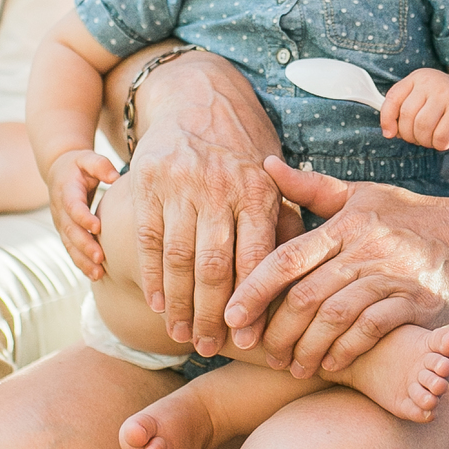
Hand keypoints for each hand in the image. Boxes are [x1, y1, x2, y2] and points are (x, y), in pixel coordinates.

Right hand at [47, 148, 116, 279]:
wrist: (58, 173)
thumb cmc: (79, 165)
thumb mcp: (87, 158)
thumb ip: (100, 165)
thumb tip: (114, 177)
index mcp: (66, 190)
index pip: (72, 206)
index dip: (82, 217)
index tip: (97, 227)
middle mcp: (60, 210)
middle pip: (70, 231)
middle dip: (84, 245)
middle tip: (100, 258)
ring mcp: (61, 224)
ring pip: (70, 245)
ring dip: (82, 260)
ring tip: (98, 274)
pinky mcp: (65, 233)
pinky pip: (71, 250)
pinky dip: (81, 264)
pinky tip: (95, 276)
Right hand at [103, 51, 286, 355]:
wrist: (198, 101)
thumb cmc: (244, 156)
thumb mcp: (273, 182)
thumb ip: (284, 227)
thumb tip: (300, 284)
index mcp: (259, 191)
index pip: (256, 259)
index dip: (252, 304)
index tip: (249, 341)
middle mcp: (220, 187)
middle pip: (215, 266)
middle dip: (213, 314)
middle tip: (211, 348)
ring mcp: (181, 185)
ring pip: (179, 258)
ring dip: (180, 304)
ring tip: (183, 334)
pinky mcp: (149, 183)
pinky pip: (149, 240)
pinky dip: (152, 276)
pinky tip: (158, 304)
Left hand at [222, 159, 448, 378]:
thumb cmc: (406, 215)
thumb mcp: (360, 195)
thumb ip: (310, 188)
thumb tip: (265, 166)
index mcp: (344, 224)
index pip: (287, 257)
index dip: (254, 289)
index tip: (231, 317)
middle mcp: (365, 248)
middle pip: (305, 294)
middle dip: (277, 330)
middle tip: (261, 352)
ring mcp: (392, 276)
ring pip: (334, 316)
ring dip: (307, 347)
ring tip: (291, 366)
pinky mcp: (416, 302)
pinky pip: (371, 330)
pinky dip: (346, 350)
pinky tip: (329, 364)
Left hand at [381, 68, 448, 151]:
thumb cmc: (445, 103)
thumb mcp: (423, 97)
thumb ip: (404, 109)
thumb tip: (389, 132)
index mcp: (418, 77)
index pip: (393, 98)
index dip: (387, 119)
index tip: (390, 134)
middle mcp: (431, 82)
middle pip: (407, 116)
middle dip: (409, 135)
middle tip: (419, 138)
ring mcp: (447, 95)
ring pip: (422, 128)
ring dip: (425, 141)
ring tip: (432, 139)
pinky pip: (440, 137)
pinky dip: (439, 144)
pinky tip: (445, 140)